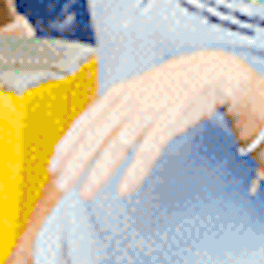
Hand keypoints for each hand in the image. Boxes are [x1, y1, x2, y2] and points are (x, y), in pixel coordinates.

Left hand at [48, 50, 259, 205]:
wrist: (209, 71)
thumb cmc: (173, 85)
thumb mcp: (137, 92)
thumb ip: (117, 111)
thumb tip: (98, 131)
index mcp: (117, 95)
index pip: (84, 122)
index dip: (67, 144)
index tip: (53, 165)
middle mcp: (127, 103)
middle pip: (93, 137)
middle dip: (74, 163)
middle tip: (60, 185)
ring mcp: (147, 112)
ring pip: (116, 146)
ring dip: (98, 172)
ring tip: (85, 192)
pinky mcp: (168, 121)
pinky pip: (147, 150)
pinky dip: (134, 171)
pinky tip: (124, 188)